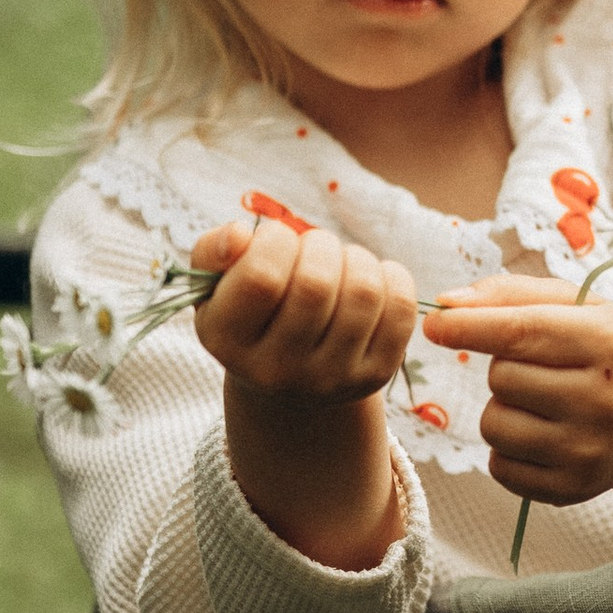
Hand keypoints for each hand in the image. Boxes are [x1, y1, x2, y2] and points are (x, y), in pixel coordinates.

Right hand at [189, 213, 420, 402]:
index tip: (277, 239)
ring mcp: (329, 378)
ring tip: (341, 262)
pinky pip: (400, 309)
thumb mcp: (215, 285)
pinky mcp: (374, 375)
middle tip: (314, 248)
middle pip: (317, 285)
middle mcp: (276, 371)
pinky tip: (372, 278)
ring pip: (363, 293)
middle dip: (321, 245)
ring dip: (357, 258)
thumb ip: (212, 252)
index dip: (276, 240)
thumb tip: (238, 234)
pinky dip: (393, 276)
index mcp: (227, 342)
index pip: (261, 278)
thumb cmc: (250, 314)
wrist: (289, 377)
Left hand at [427, 283, 612, 552]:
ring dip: (504, 410)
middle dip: (505, 369)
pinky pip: (499, 467)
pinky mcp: (573, 489)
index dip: (467, 327)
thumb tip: (447, 304)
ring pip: (494, 425)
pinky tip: (542, 437)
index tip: (434, 322)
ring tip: (541, 404)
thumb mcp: (577, 307)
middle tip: (541, 371)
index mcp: (610, 343)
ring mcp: (590, 451)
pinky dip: (508, 450)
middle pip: (501, 378)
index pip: (519, 333)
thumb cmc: (604, 350)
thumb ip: (511, 295)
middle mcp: (605, 400)